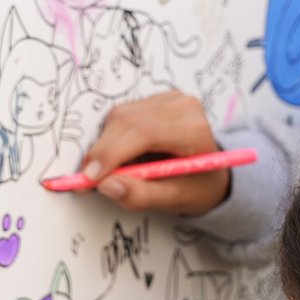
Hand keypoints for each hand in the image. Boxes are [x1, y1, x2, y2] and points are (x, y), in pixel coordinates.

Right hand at [78, 91, 228, 214]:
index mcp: (194, 130)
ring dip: (106, 146)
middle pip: (127, 121)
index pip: (144, 132)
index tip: (91, 178)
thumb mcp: (175, 200)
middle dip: (102, 152)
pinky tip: (124, 156)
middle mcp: (181, 107)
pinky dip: (112, 138)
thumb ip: (142, 196)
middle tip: (89, 180)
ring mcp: (167, 99)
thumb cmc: (196, 186)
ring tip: (114, 172)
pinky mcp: (153, 100)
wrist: (209, 173)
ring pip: (119, 117)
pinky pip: (120, 116)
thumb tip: (107, 185)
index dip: (112, 154)